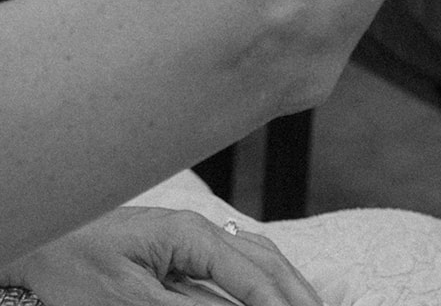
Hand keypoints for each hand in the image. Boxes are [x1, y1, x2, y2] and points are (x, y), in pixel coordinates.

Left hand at [4, 207, 322, 303]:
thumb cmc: (75, 265)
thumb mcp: (131, 300)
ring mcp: (193, 236)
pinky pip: (236, 261)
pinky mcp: (182, 248)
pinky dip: (262, 277)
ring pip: (257, 255)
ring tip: (313, 302)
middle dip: (297, 289)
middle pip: (264, 258)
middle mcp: (200, 228)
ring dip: (286, 282)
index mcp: (190, 233)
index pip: (251, 273)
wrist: (41, 237)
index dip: (279, 302)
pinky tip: (273, 288)